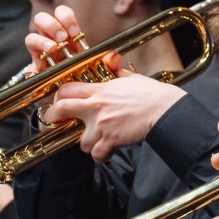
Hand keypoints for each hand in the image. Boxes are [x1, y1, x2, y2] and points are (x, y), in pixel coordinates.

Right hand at [25, 6, 107, 71]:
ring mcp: (40, 52)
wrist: (73, 94)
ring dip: (41, 39)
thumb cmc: (85, 76)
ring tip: (53, 48)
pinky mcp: (35, 66)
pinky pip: (29, 55)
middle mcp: (50, 38)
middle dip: (51, 24)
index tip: (76, 32)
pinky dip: (37, 53)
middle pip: (42, 18)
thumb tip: (115, 56)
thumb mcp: (99, 69)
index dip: (66, 18)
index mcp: (66, 34)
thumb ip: (108, 63)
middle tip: (62, 37)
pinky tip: (45, 60)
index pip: (62, 13)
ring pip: (31, 35)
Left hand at [42, 71, 184, 161]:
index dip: (58, 96)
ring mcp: (102, 124)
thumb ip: (117, 73)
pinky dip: (101, 156)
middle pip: (62, 109)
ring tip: (97, 142)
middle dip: (53, 116)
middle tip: (54, 121)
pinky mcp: (111, 139)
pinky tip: (107, 152)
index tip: (57, 102)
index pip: (68, 89)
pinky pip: (97, 154)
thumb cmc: (152, 94)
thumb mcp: (132, 78)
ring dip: (88, 144)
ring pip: (81, 141)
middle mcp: (97, 106)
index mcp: (100, 90)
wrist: (164, 110)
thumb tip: (113, 63)